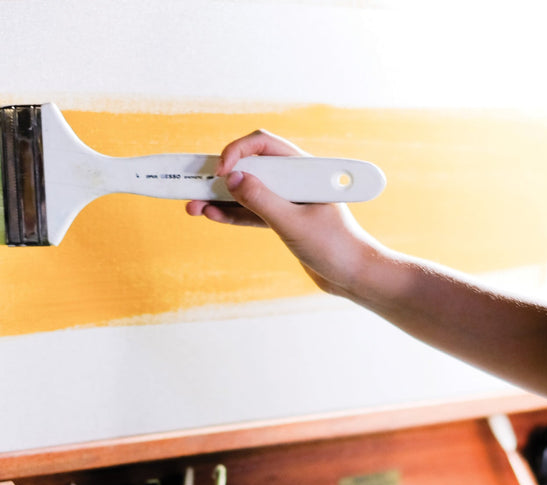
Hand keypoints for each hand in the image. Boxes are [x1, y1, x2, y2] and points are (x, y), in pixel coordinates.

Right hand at [186, 129, 378, 298]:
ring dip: (221, 199)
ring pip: (247, 192)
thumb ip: (263, 201)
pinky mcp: (283, 221)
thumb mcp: (294, 224)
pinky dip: (232, 214)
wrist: (354, 276)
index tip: (222, 172)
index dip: (238, 152)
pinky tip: (212, 215)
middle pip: (250, 168)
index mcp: (304, 170)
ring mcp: (288, 201)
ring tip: (193, 206)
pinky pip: (252, 213)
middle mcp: (295, 180)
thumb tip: (232, 179)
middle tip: (193, 186)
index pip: (263, 146)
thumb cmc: (335, 247)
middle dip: (220, 176)